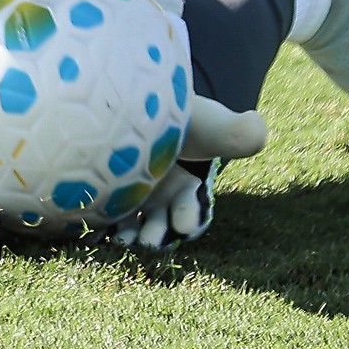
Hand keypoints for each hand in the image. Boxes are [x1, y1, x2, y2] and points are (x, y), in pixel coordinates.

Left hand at [110, 93, 267, 250]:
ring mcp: (134, 199)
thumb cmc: (185, 116)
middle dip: (156, 234)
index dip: (189, 215)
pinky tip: (89, 228)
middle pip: (159, 224)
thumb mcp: (209, 121)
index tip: (185, 224)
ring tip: (120, 240)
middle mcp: (162, 200)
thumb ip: (234, 130)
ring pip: (130, 225)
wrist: (148, 107)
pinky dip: (97, 223)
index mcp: (188, 188)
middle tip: (149, 241)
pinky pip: (103, 213)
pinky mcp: (108, 195)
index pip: (191, 207)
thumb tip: (259, 129)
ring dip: (127, 236)